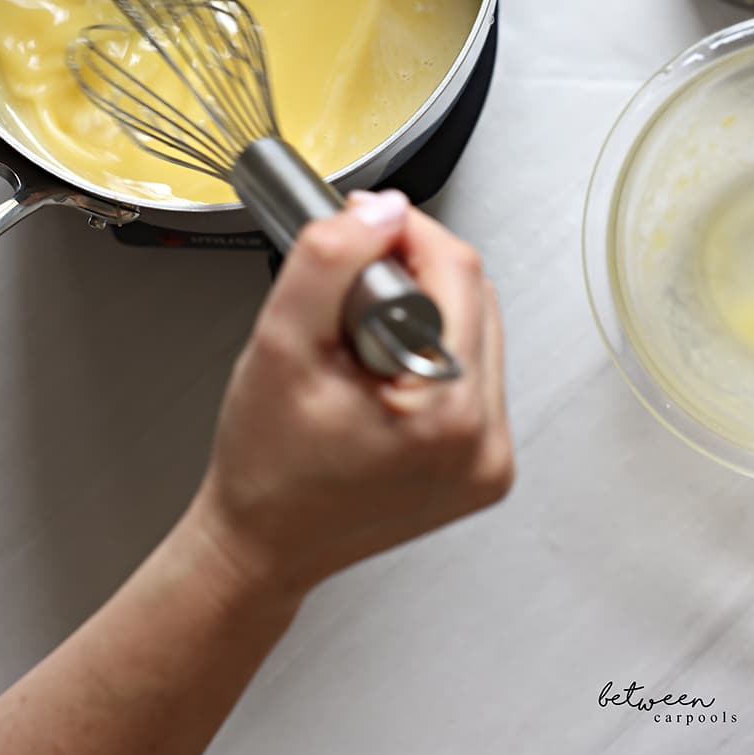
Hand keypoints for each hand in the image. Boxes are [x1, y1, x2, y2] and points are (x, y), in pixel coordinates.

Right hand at [189, 189, 512, 601]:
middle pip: (474, 295)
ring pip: (475, 327)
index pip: (457, 270)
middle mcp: (487, 441)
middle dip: (411, 274)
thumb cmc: (265, 465)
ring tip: (360, 344)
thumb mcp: (279, 342)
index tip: (357, 230)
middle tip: (347, 302)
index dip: (404, 233)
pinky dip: (428, 351)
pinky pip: (470, 371)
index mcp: (448, 413)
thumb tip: (382, 210)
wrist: (262, 545)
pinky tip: (381, 372)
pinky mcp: (485, 465)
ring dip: (422, 310)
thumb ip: (329, 261)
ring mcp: (491, 458)